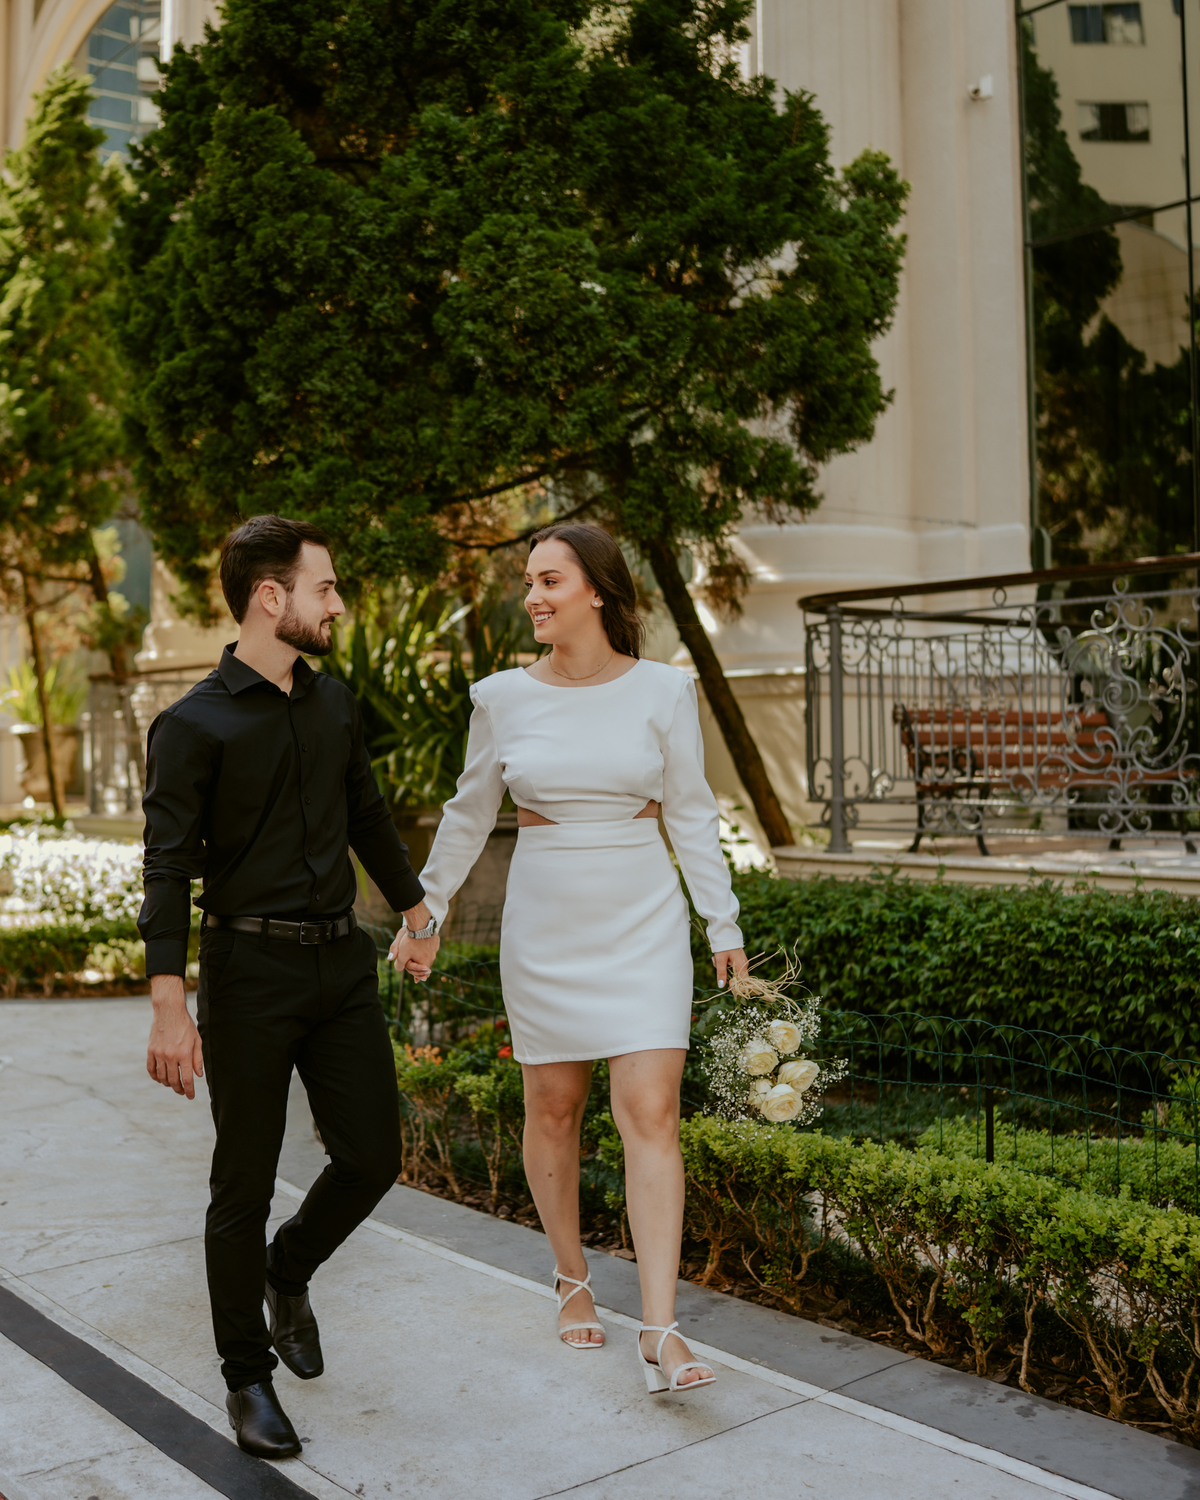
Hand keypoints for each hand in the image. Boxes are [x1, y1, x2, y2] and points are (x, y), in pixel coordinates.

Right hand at [147, 974, 203, 1099]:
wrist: (169, 1011)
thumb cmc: (186, 1025)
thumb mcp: (197, 1040)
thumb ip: (198, 1059)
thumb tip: (198, 1075)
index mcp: (184, 1054)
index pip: (187, 1079)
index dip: (189, 1090)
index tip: (190, 1096)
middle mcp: (171, 1056)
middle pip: (173, 1081)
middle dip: (179, 1089)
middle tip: (182, 1091)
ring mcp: (159, 1054)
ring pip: (162, 1077)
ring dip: (167, 1084)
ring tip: (173, 1084)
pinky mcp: (151, 1051)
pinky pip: (151, 1069)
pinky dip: (155, 1077)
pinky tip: (160, 1079)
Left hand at [388, 904, 439, 982]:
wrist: (421, 924)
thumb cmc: (411, 941)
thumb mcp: (402, 954)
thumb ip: (398, 963)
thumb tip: (393, 963)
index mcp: (425, 963)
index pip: (419, 973)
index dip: (414, 974)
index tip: (414, 978)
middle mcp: (432, 957)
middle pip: (423, 965)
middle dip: (418, 966)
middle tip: (415, 970)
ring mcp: (435, 949)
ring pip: (427, 955)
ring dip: (422, 956)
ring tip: (417, 956)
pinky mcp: (435, 941)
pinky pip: (430, 947)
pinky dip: (425, 947)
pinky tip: (422, 945)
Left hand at [713, 948, 748, 990]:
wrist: (726, 932)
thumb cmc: (724, 946)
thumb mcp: (720, 960)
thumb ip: (721, 973)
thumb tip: (721, 986)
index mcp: (742, 966)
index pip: (743, 982)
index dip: (736, 986)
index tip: (727, 986)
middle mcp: (744, 965)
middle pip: (735, 977)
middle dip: (724, 973)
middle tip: (716, 964)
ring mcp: (741, 962)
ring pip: (732, 971)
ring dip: (722, 967)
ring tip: (715, 958)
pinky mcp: (738, 959)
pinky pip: (731, 965)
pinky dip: (724, 963)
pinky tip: (719, 957)